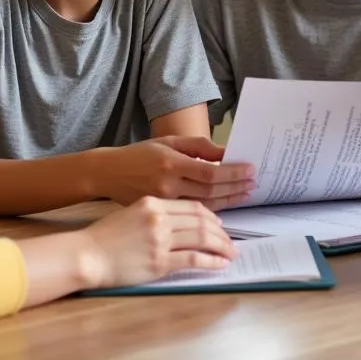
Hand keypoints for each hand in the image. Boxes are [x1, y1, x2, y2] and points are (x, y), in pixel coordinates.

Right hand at [78, 196, 237, 288]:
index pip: (192, 206)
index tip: (219, 224)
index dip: (210, 215)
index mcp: (153, 202)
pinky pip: (193, 259)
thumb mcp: (132, 211)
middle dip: (220, 231)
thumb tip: (180, 220)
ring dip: (220, 245)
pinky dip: (210, 261)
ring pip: (201, 238)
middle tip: (230, 240)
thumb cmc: (106, 235)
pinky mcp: (159, 262)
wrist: (87, 254)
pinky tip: (220, 264)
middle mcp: (159, 218)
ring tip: (231, 252)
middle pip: (200, 220)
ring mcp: (159, 240)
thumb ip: (156, 211)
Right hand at [93, 136, 255, 210]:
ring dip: (228, 202)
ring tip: (244, 195)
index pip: (210, 171)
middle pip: (211, 191)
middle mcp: (168, 185)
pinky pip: (191, 217)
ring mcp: (163, 204)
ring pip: (204, 208)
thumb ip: (197, 147)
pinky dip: (210, 214)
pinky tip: (223, 210)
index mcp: (171, 163)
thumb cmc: (138, 155)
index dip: (233, 173)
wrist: (107, 174)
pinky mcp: (159, 217)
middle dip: (235, 188)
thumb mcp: (167, 142)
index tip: (250, 170)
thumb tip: (225, 152)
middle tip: (253, 183)